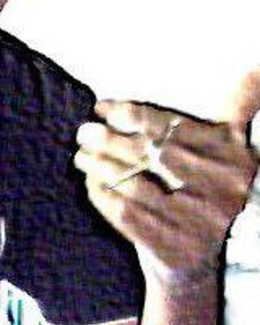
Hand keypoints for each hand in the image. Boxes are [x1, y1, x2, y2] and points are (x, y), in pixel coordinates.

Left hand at [75, 100, 256, 285]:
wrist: (197, 258)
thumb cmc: (203, 187)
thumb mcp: (229, 147)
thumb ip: (238, 106)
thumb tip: (256, 65)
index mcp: (232, 157)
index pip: (169, 127)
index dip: (130, 114)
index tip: (102, 107)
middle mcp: (220, 190)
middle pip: (148, 155)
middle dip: (108, 139)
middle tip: (83, 132)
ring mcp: (196, 222)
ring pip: (133, 184)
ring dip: (99, 166)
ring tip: (81, 155)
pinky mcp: (171, 248)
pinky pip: (125, 215)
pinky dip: (102, 196)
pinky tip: (90, 183)